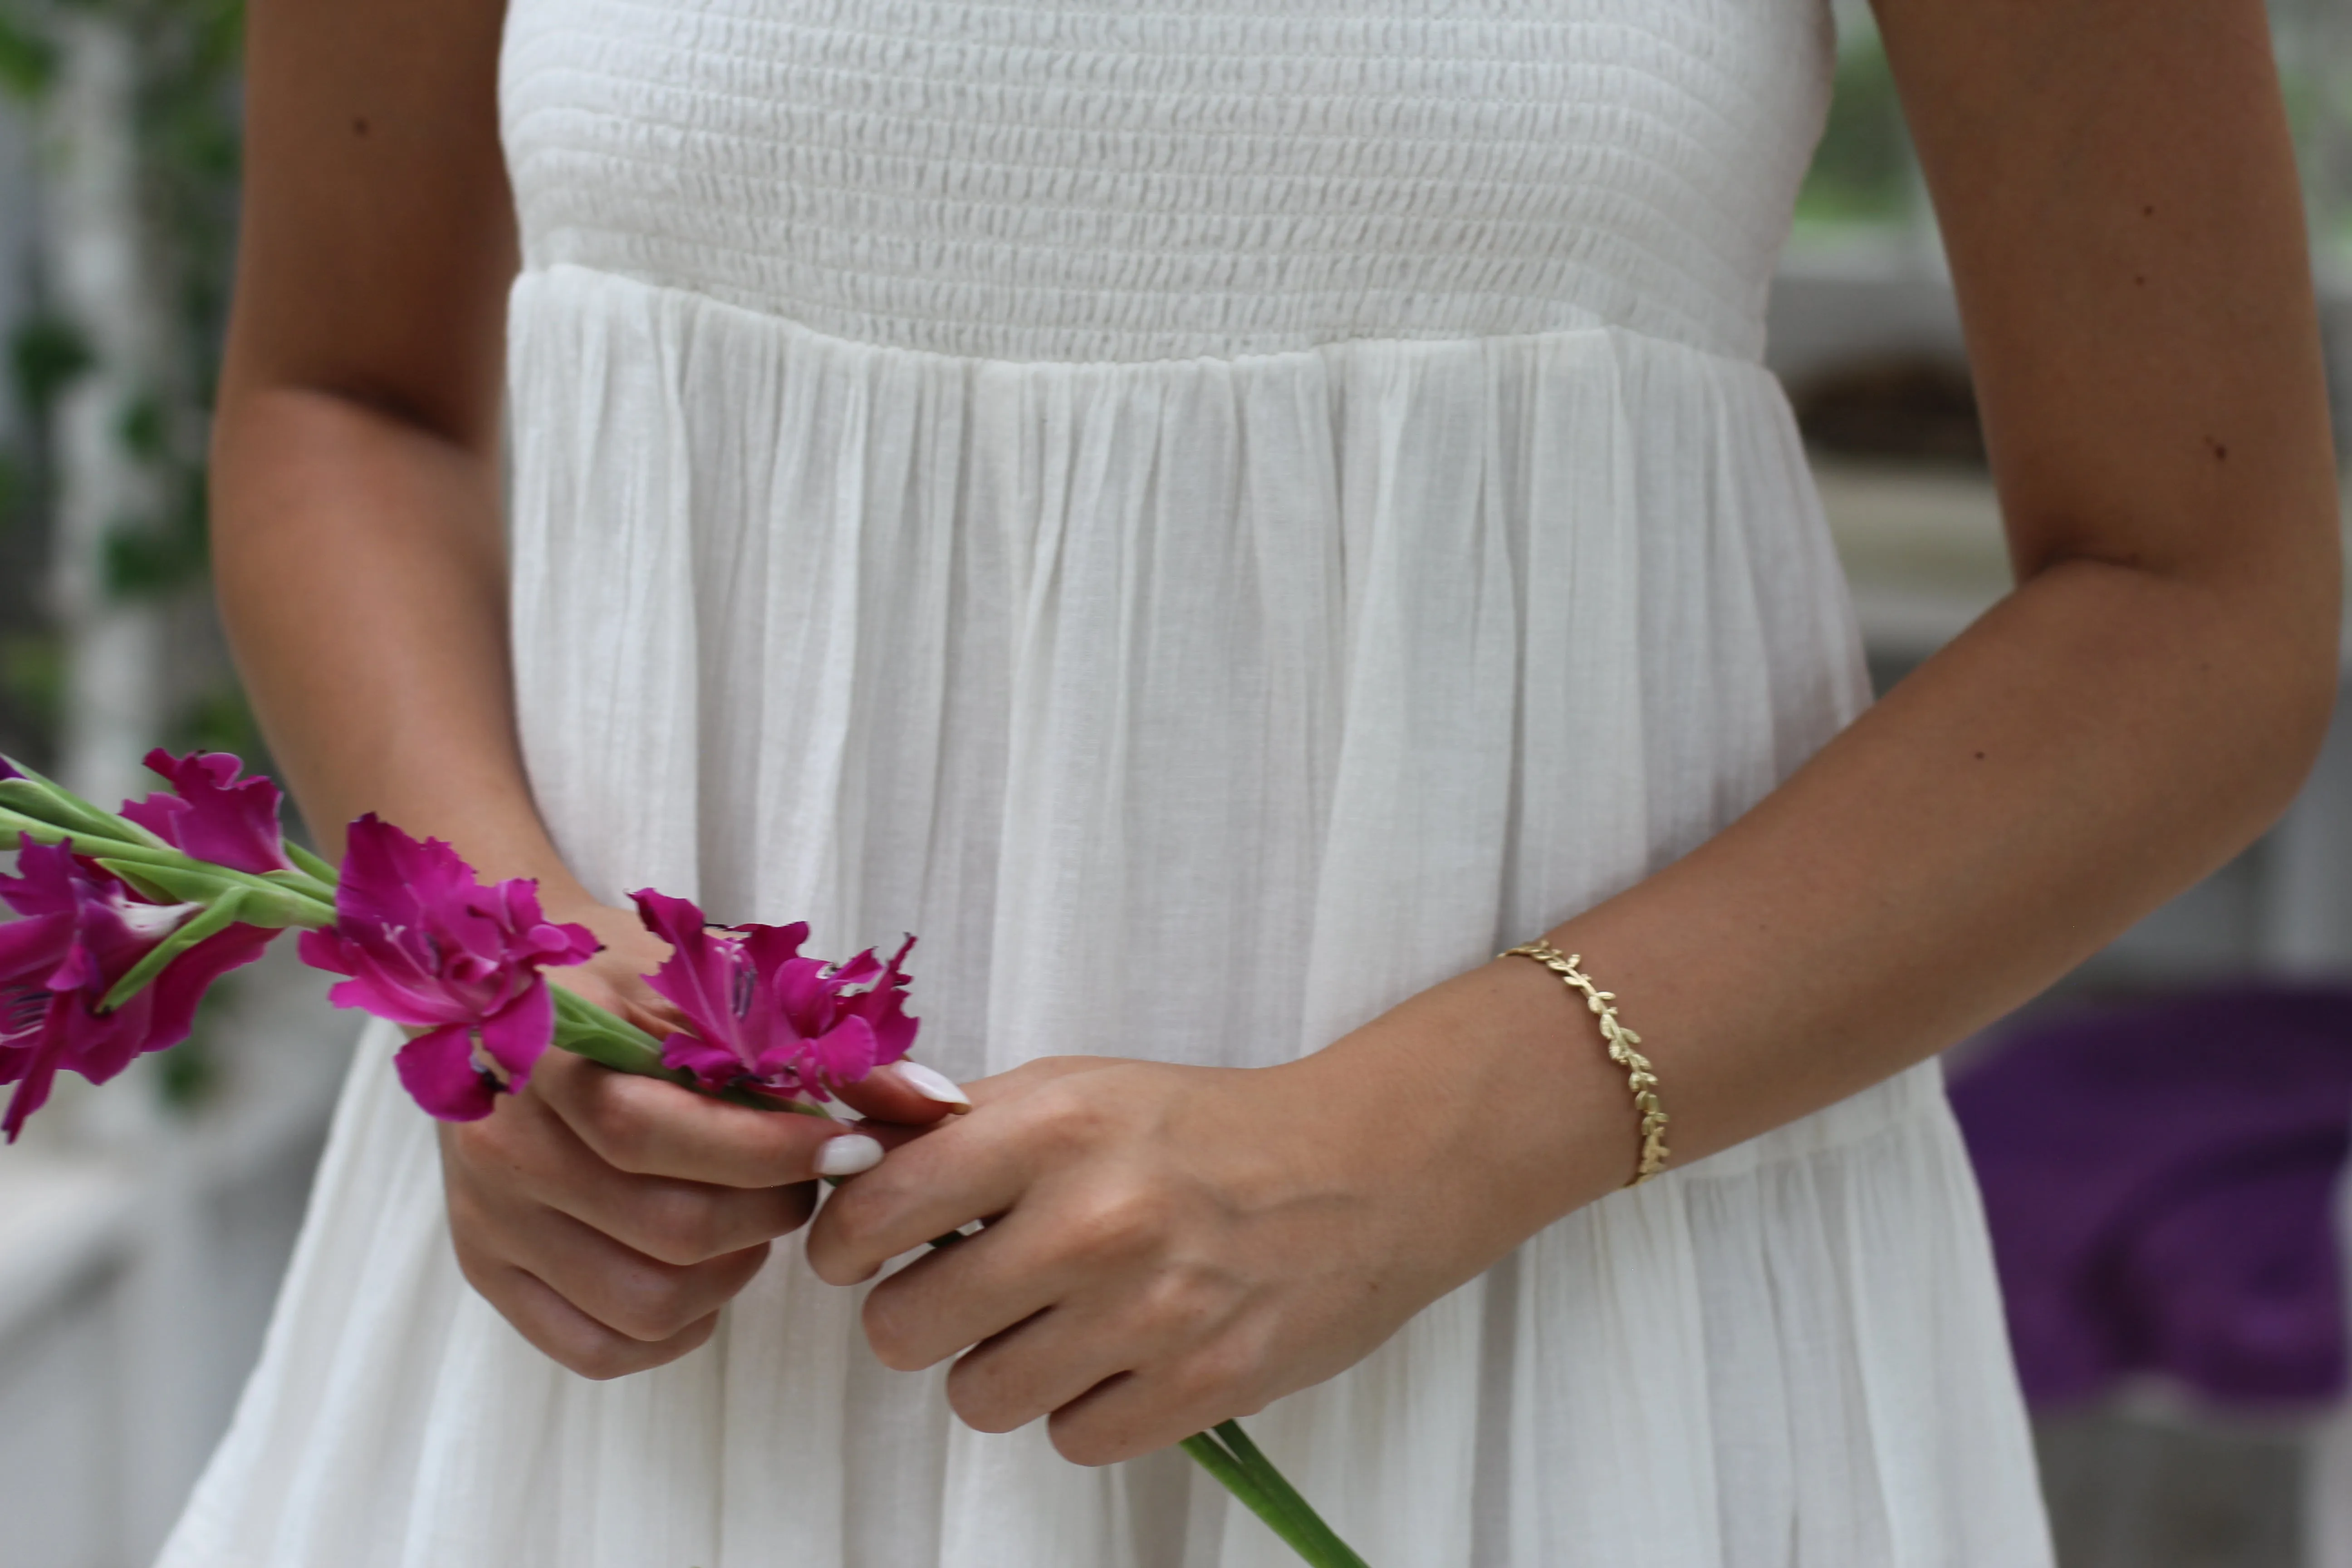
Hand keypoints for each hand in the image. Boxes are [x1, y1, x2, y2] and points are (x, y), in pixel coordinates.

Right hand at [439, 900, 967, 1378]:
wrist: (510, 988)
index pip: (667, 1135)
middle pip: (669, 1228)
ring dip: (730, 1274)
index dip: (778, 1154)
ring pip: (643, 1302)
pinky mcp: (486, 1267)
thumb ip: (823, 1044)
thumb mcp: (717, 982)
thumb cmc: (629, 980)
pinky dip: (672, 1327)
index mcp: (553, 1058)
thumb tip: (937, 1106)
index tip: (853, 1149)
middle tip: (804, 1181)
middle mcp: (508, 1146)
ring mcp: (490, 1215)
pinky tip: (702, 1270)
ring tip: (750, 1218)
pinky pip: (595, 1346)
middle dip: (771, 1212)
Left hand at [804, 966, 1629, 1464]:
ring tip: (1054, 1321)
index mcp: (1054, 1126)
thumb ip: (954, 1120)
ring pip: (979, 1398)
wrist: (1363, 1171)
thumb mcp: (1076, 1088)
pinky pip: (1070, 1440)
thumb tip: (842, 1133)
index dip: (846, 1241)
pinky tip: (1118, 1354)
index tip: (860, 1250)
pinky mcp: (1201, 1385)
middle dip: (919, 1316)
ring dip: (1000, 1368)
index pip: (875, 1209)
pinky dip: (1082, 1409)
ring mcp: (1151, 1310)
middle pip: (904, 1327)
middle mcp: (1096, 1217)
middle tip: (968, 1290)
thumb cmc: (1201, 1130)